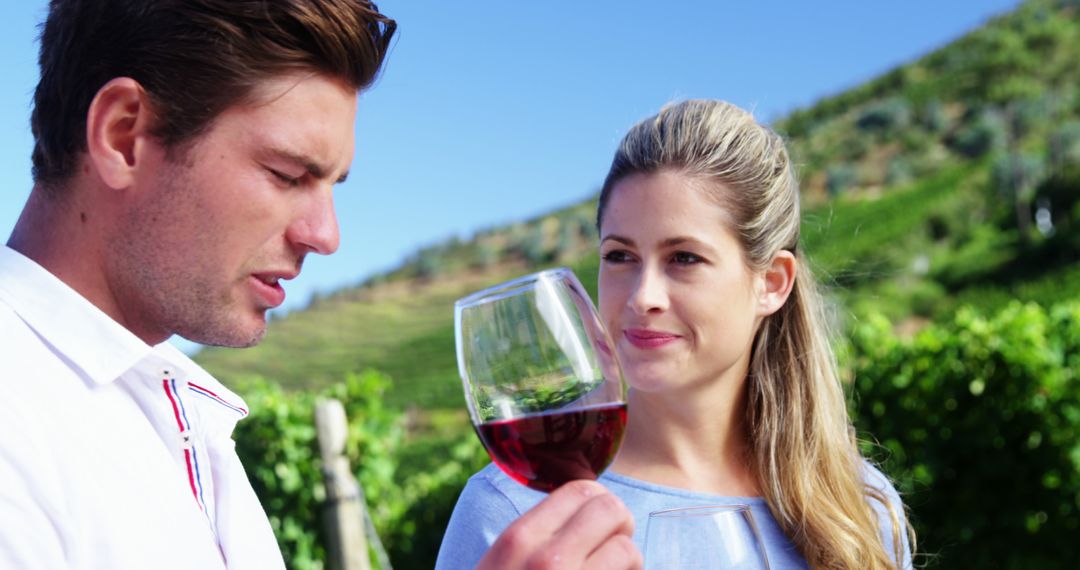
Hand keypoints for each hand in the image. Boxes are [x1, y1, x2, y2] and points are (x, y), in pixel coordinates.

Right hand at [477, 480, 641, 568]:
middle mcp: (548, 560)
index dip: (596, 499)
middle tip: (612, 541)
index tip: (596, 517)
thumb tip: (572, 511)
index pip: (579, 490)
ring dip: (627, 559)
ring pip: (627, 548)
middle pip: (610, 509)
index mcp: (519, 538)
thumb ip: (528, 537)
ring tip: (613, 569)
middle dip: (620, 522)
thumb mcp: (496, 562)